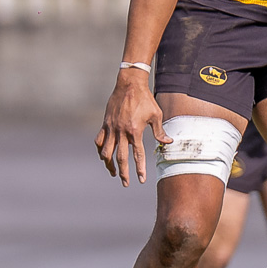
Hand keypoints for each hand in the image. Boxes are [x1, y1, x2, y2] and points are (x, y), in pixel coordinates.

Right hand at [94, 70, 169, 185]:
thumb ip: (160, 131)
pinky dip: (100, 150)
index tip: (141, 180)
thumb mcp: (156, 115)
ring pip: (106, 151)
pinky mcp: (105, 123)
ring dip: (109, 164)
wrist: (129, 84)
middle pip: (120, 157)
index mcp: (135, 131)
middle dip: (123, 172)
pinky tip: (103, 156)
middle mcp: (121, 132)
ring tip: (112, 172)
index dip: (139, 169)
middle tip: (125, 183)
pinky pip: (99, 140)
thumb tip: (167, 143)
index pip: (137, 155)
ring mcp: (111, 128)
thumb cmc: (145, 99)